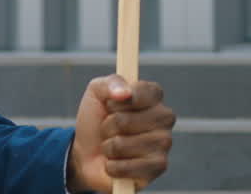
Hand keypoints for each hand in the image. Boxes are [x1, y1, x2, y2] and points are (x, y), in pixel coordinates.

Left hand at [67, 75, 174, 191]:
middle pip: (124, 120)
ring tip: (112, 146)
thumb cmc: (96, 119)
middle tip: (109, 128)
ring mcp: (164, 143)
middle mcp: (164, 117)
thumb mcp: (96, 93)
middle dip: (108, 126)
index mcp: (153, 95)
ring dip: (108, 147)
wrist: (86, 153)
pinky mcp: (159, 167)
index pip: (143, 92)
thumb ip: (110, 83)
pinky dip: (113, 166)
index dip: (118, 101)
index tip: (109, 104)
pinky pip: (127, 167)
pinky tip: (117, 163)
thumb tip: (125, 93)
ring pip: (122, 144)